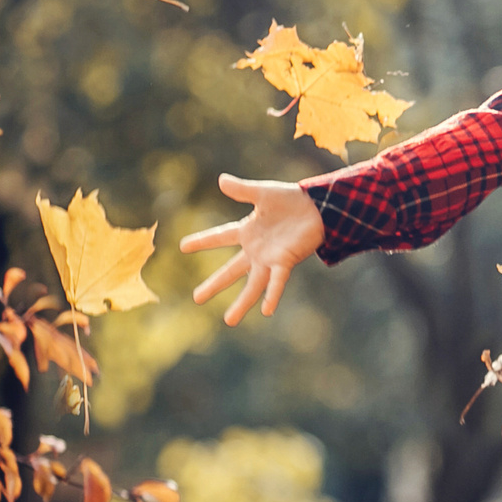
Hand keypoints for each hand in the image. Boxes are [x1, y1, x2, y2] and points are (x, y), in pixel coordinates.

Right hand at [179, 174, 324, 326]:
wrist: (319, 205)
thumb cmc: (291, 199)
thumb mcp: (262, 193)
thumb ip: (242, 190)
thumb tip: (221, 180)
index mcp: (248, 231)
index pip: (219, 237)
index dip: (202, 241)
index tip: (182, 246)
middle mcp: (256, 249)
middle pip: (231, 270)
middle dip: (214, 284)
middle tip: (196, 299)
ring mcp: (270, 258)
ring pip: (253, 285)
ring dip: (242, 303)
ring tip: (229, 321)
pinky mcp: (286, 262)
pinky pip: (277, 281)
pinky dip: (272, 295)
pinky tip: (266, 311)